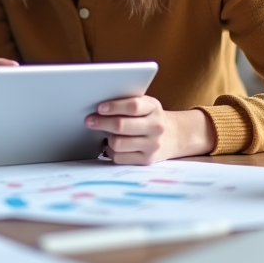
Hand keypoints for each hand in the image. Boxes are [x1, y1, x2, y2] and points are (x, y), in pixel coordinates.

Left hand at [86, 99, 216, 164]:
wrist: (174, 136)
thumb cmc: (150, 117)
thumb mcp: (146, 104)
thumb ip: (127, 102)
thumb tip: (99, 106)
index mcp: (154, 108)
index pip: (132, 106)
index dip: (113, 107)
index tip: (99, 108)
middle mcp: (156, 127)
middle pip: (121, 126)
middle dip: (102, 123)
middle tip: (90, 120)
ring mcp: (152, 145)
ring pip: (118, 143)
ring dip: (107, 138)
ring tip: (105, 133)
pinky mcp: (146, 160)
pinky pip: (119, 157)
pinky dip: (111, 151)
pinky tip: (112, 144)